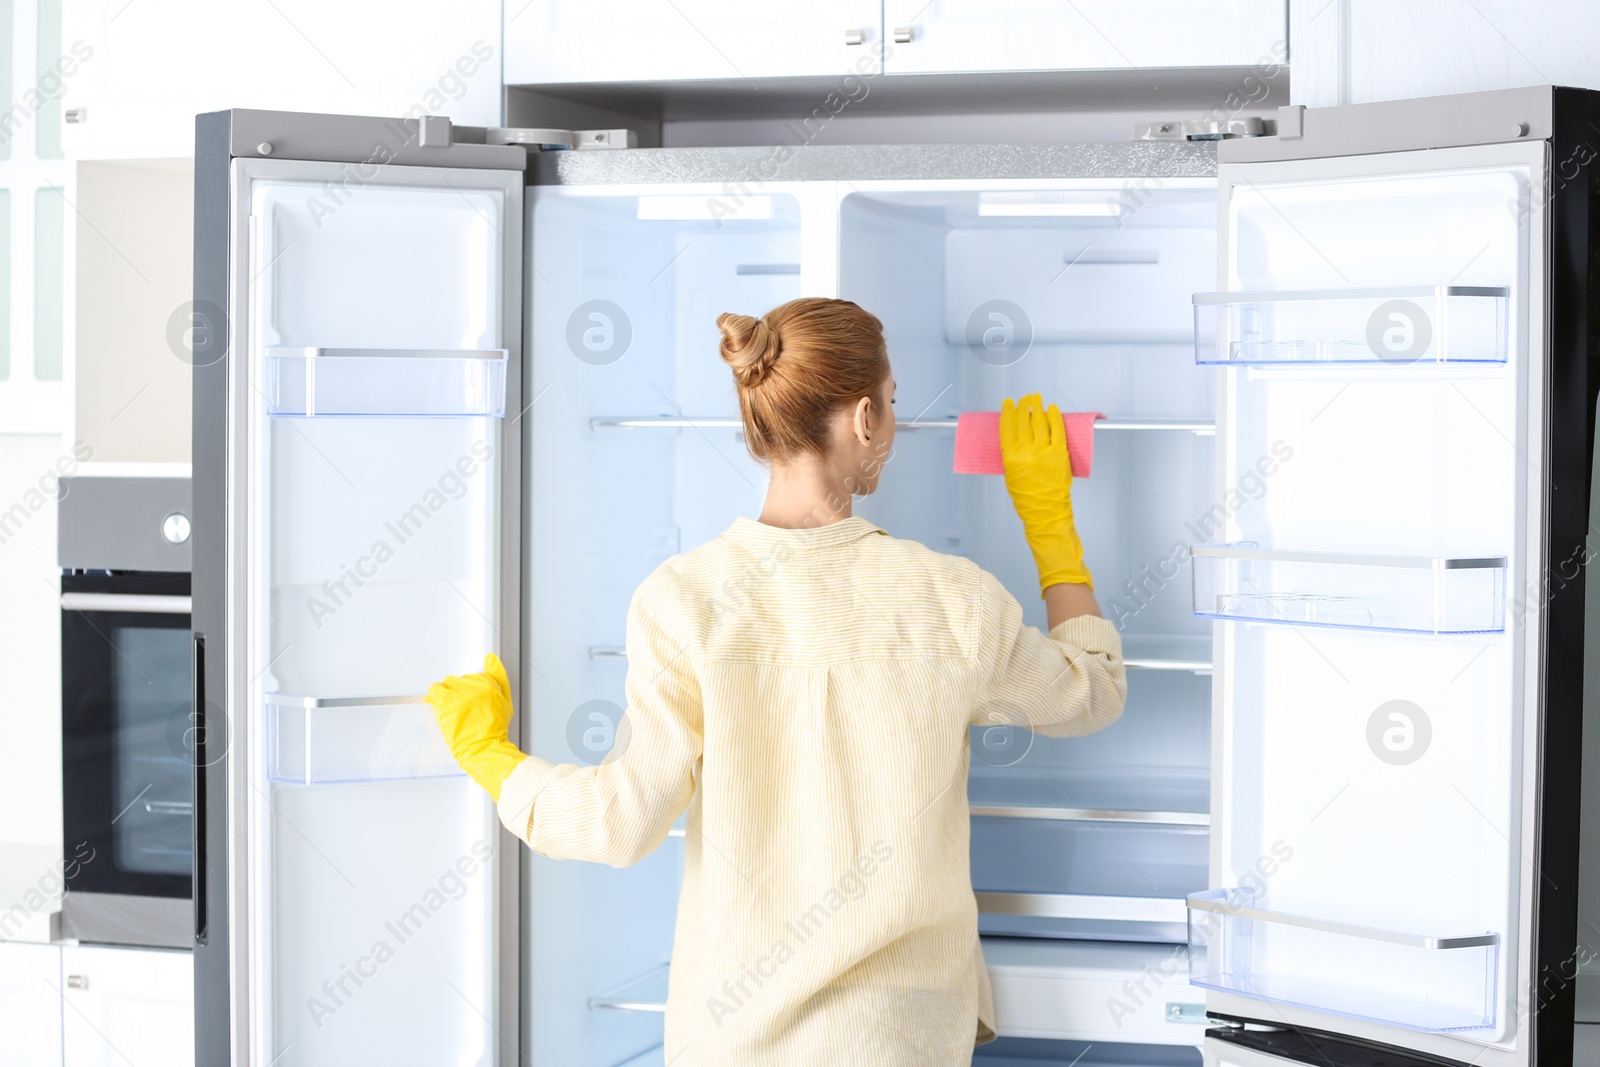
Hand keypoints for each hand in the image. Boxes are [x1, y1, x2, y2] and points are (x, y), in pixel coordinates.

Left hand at [427, 653, 526, 800]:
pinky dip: (436, 696)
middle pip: (460, 679)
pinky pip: (435, 689)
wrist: (484, 749)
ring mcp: (458, 694)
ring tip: (453, 708)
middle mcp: (473, 686)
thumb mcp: (505, 702)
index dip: (472, 689)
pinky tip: (441, 705)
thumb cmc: (495, 731)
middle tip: (462, 707)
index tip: (470, 699)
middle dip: (460, 692)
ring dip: (448, 694)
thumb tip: (491, 659)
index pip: (475, 676)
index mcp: (488, 683)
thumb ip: (499, 678)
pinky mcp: (445, 703)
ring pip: (447, 684)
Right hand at [1000, 394, 1092, 594]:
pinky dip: (1054, 417)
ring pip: (1039, 421)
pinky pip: (1057, 429)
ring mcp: (1044, 451)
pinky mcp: (1059, 453)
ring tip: (1036, 400)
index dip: (1007, 412)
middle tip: (1025, 399)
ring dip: (1037, 408)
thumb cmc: (1027, 498)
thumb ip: (1012, 455)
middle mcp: (1026, 451)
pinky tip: (1052, 409)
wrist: (1045, 512)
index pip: (1007, 427)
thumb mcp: (1010, 474)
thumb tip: (1017, 436)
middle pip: (1023, 420)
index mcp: (1010, 456)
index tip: (1008, 404)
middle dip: (1023, 406)